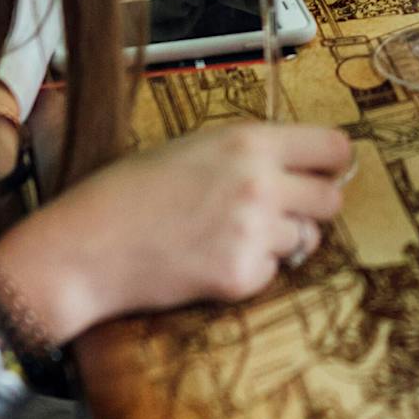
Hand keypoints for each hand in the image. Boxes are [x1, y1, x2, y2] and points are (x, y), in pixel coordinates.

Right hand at [0, 121, 351, 341]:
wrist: (84, 250)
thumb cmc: (129, 191)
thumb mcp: (194, 148)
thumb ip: (250, 152)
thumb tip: (302, 163)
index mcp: (250, 142)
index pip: (334, 147)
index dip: (332, 162)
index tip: (323, 172)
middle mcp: (261, 184)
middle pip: (332, 198)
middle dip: (312, 205)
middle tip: (281, 211)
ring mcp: (254, 232)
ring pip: (307, 238)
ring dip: (283, 240)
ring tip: (234, 236)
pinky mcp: (241, 276)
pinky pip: (274, 272)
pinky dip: (252, 271)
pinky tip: (212, 261)